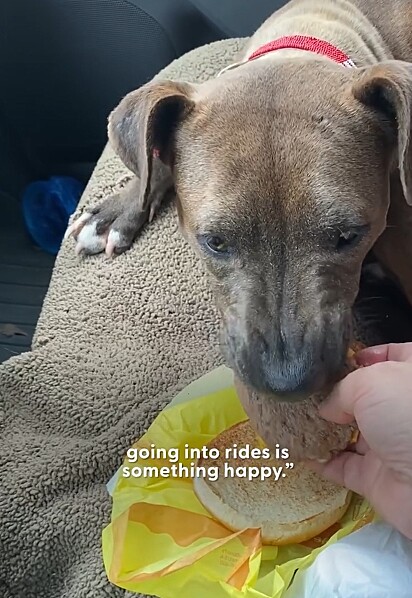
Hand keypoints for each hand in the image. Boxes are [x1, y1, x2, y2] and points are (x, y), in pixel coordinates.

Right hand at [309, 342, 411, 538]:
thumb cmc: (407, 416)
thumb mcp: (370, 383)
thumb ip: (341, 389)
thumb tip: (328, 407)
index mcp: (411, 378)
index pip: (393, 357)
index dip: (368, 354)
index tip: (339, 359)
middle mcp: (401, 411)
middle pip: (366, 398)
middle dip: (336, 395)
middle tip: (305, 391)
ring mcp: (391, 445)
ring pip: (351, 433)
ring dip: (323, 429)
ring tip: (293, 418)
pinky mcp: (377, 478)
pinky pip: (342, 467)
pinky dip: (320, 461)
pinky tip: (299, 450)